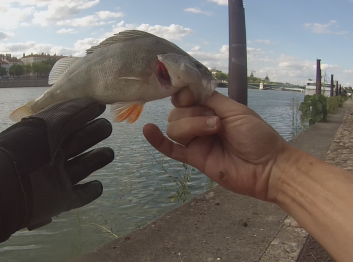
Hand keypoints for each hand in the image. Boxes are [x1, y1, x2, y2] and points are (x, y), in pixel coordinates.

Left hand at [0, 98, 113, 242]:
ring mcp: (57, 178)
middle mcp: (53, 156)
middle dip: (92, 134)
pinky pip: (79, 196)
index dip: (85, 115)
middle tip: (107, 127)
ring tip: (109, 153)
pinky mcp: (61, 199)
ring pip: (82, 167)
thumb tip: (92, 101)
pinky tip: (98, 185)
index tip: (100, 107)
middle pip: (77, 143)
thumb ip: (71, 112)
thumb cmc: (26, 148)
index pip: (71, 123)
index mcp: (47, 137)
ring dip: (95, 160)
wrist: (6, 186)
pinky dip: (89, 192)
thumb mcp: (49, 123)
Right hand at [143, 88, 291, 200]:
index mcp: (211, 109)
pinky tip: (148, 130)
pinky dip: (157, 140)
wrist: (268, 167)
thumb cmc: (257, 136)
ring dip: (191, 127)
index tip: (189, 96)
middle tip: (217, 123)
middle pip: (177, 113)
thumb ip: (211, 100)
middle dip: (194, 115)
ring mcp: (196, 141)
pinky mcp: (193, 158)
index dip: (184, 95)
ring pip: (174, 128)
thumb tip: (188, 90)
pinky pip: (170, 149)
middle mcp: (200, 123)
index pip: (186, 97)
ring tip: (214, 132)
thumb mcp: (236, 110)